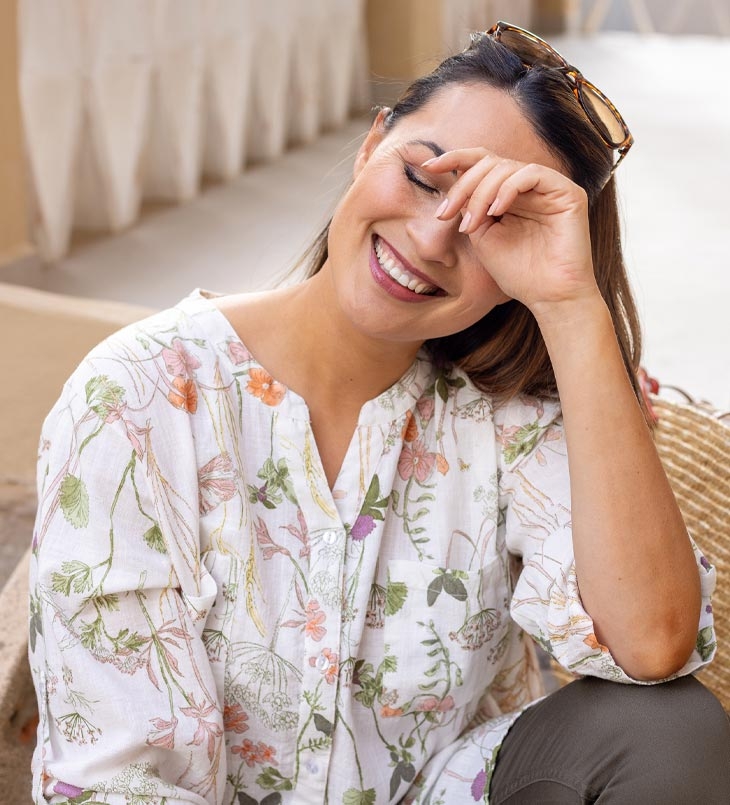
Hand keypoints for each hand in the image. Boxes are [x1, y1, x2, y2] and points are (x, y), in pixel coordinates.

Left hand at [422, 148, 601, 317]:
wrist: (549, 298)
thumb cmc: (518, 273)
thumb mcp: (482, 237)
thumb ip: (470, 209)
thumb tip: (453, 184)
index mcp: (509, 195)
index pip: (482, 163)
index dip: (454, 159)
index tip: (427, 166)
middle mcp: (529, 186)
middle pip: (489, 163)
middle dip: (462, 186)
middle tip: (445, 214)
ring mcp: (549, 187)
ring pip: (506, 167)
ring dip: (480, 193)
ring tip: (472, 225)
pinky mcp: (567, 192)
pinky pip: (531, 174)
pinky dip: (507, 189)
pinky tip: (496, 211)